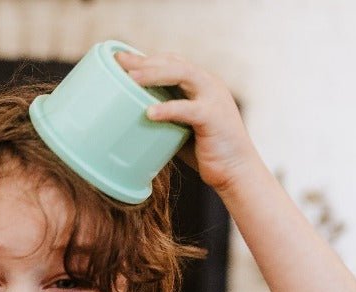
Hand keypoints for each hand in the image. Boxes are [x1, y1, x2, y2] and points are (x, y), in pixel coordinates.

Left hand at [114, 50, 259, 193]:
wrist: (236, 169)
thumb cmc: (204, 149)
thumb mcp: (180, 127)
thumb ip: (163, 116)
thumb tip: (127, 118)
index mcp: (200, 84)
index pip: (172, 62)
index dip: (146, 58)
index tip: (119, 58)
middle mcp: (208, 84)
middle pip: (174, 63)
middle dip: (145, 61)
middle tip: (119, 61)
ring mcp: (213, 98)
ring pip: (183, 74)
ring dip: (154, 75)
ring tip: (130, 79)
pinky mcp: (214, 116)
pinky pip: (188, 108)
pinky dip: (168, 109)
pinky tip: (149, 112)